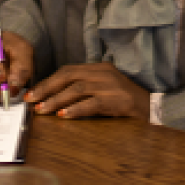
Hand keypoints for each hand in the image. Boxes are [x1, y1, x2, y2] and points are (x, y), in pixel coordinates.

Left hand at [27, 62, 149, 120]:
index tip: (32, 93)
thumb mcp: (104, 89)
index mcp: (98, 68)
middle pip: (68, 76)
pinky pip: (92, 103)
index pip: (67, 71)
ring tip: (43, 110)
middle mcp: (103, 73)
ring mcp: (110, 86)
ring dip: (57, 100)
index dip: (48, 82)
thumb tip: (55, 98)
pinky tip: (64, 116)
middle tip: (31, 101)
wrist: (152, 107)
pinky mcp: (116, 100)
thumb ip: (84, 89)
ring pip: (77, 89)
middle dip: (47, 89)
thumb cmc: (124, 101)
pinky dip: (76, 109)